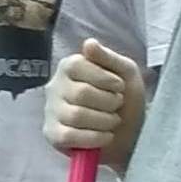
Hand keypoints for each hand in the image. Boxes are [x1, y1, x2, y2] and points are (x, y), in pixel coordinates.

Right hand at [45, 39, 149, 165]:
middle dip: (108, 102)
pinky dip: (94, 138)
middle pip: (80, 93)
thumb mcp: (125, 72)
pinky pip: (69, 137)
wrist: (129, 133)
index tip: (119, 86)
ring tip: (113, 121)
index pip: (77, 66)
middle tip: (116, 106)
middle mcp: (55, 87)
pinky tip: (106, 136)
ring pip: (76, 116)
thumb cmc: (124, 99)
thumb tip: (89, 43)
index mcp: (69, 67)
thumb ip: (107, 57)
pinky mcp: (52, 135)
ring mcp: (51, 112)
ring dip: (104, 121)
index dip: (103, 78)